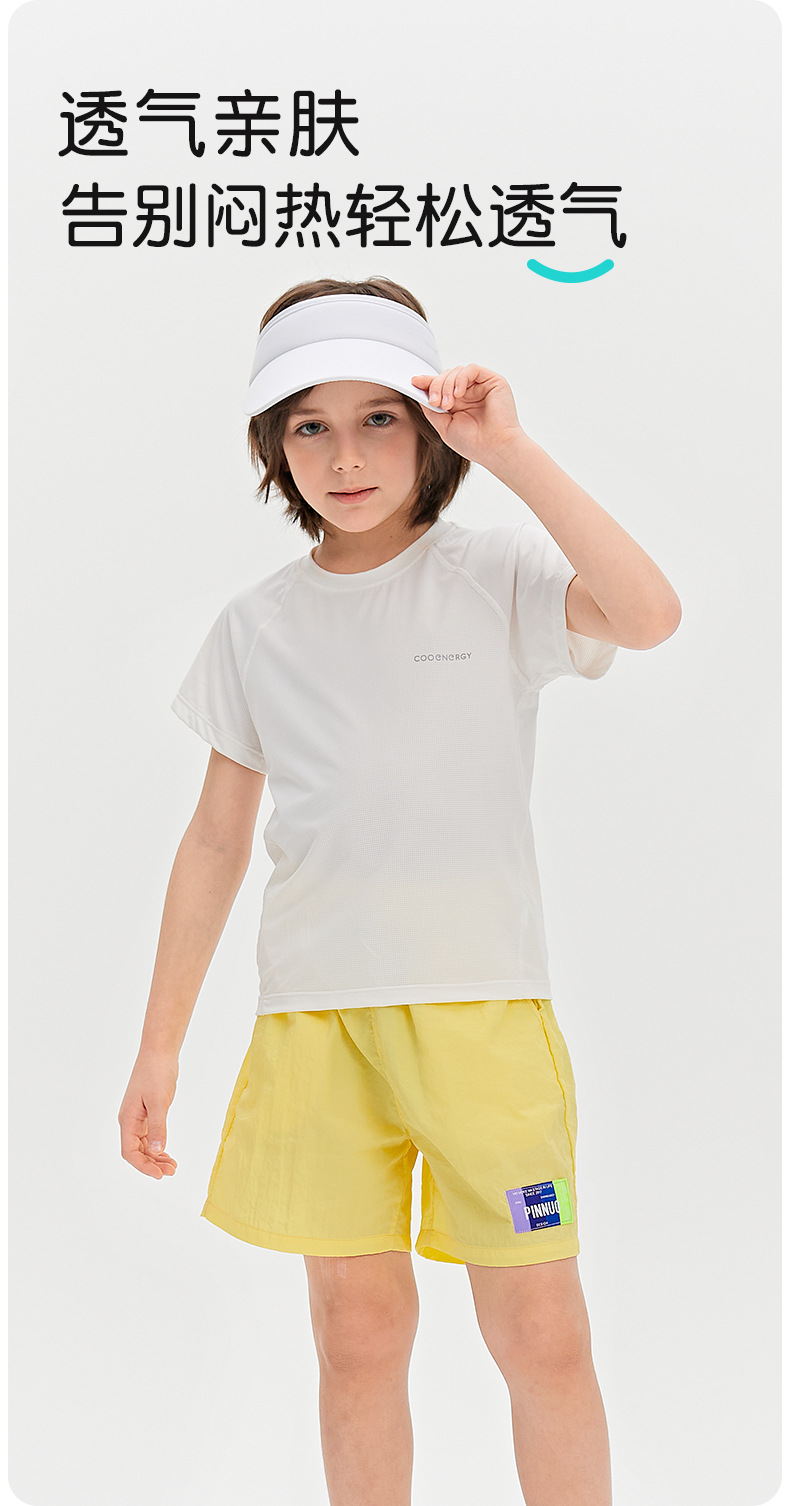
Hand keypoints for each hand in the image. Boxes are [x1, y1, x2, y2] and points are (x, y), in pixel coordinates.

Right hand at [118, 1050, 178, 1178]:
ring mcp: (138, 1117)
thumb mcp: (159, 1101)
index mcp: (127, 1119)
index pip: (129, 1152)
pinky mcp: (147, 1113)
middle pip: (136, 1152)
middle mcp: (129, 1121)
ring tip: (173, 1166)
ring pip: (144, 1146)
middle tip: (171, 1171)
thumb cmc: (156, 1073)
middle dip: (152, 1164)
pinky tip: (168, 1153)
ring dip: (156, 1157)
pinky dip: (158, 1147)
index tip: (159, 1174)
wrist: (159, 1052)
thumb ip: (158, 1126)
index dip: (142, 1166)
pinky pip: (150, 1136)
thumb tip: (157, 1150)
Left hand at [410, 364, 523, 467]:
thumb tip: (419, 391)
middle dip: (436, 387)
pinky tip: (459, 394)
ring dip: (446, 385)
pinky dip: (461, 379)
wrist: (495, 449)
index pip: (441, 386)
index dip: (427, 382)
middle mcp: (469, 393)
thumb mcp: (443, 426)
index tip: (414, 382)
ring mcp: (481, 386)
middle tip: (435, 403)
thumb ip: (431, 409)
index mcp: (458, 403)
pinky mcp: (493, 381)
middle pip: (446, 376)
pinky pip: (471, 369)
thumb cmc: (473, 443)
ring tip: (448, 404)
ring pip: (456, 371)